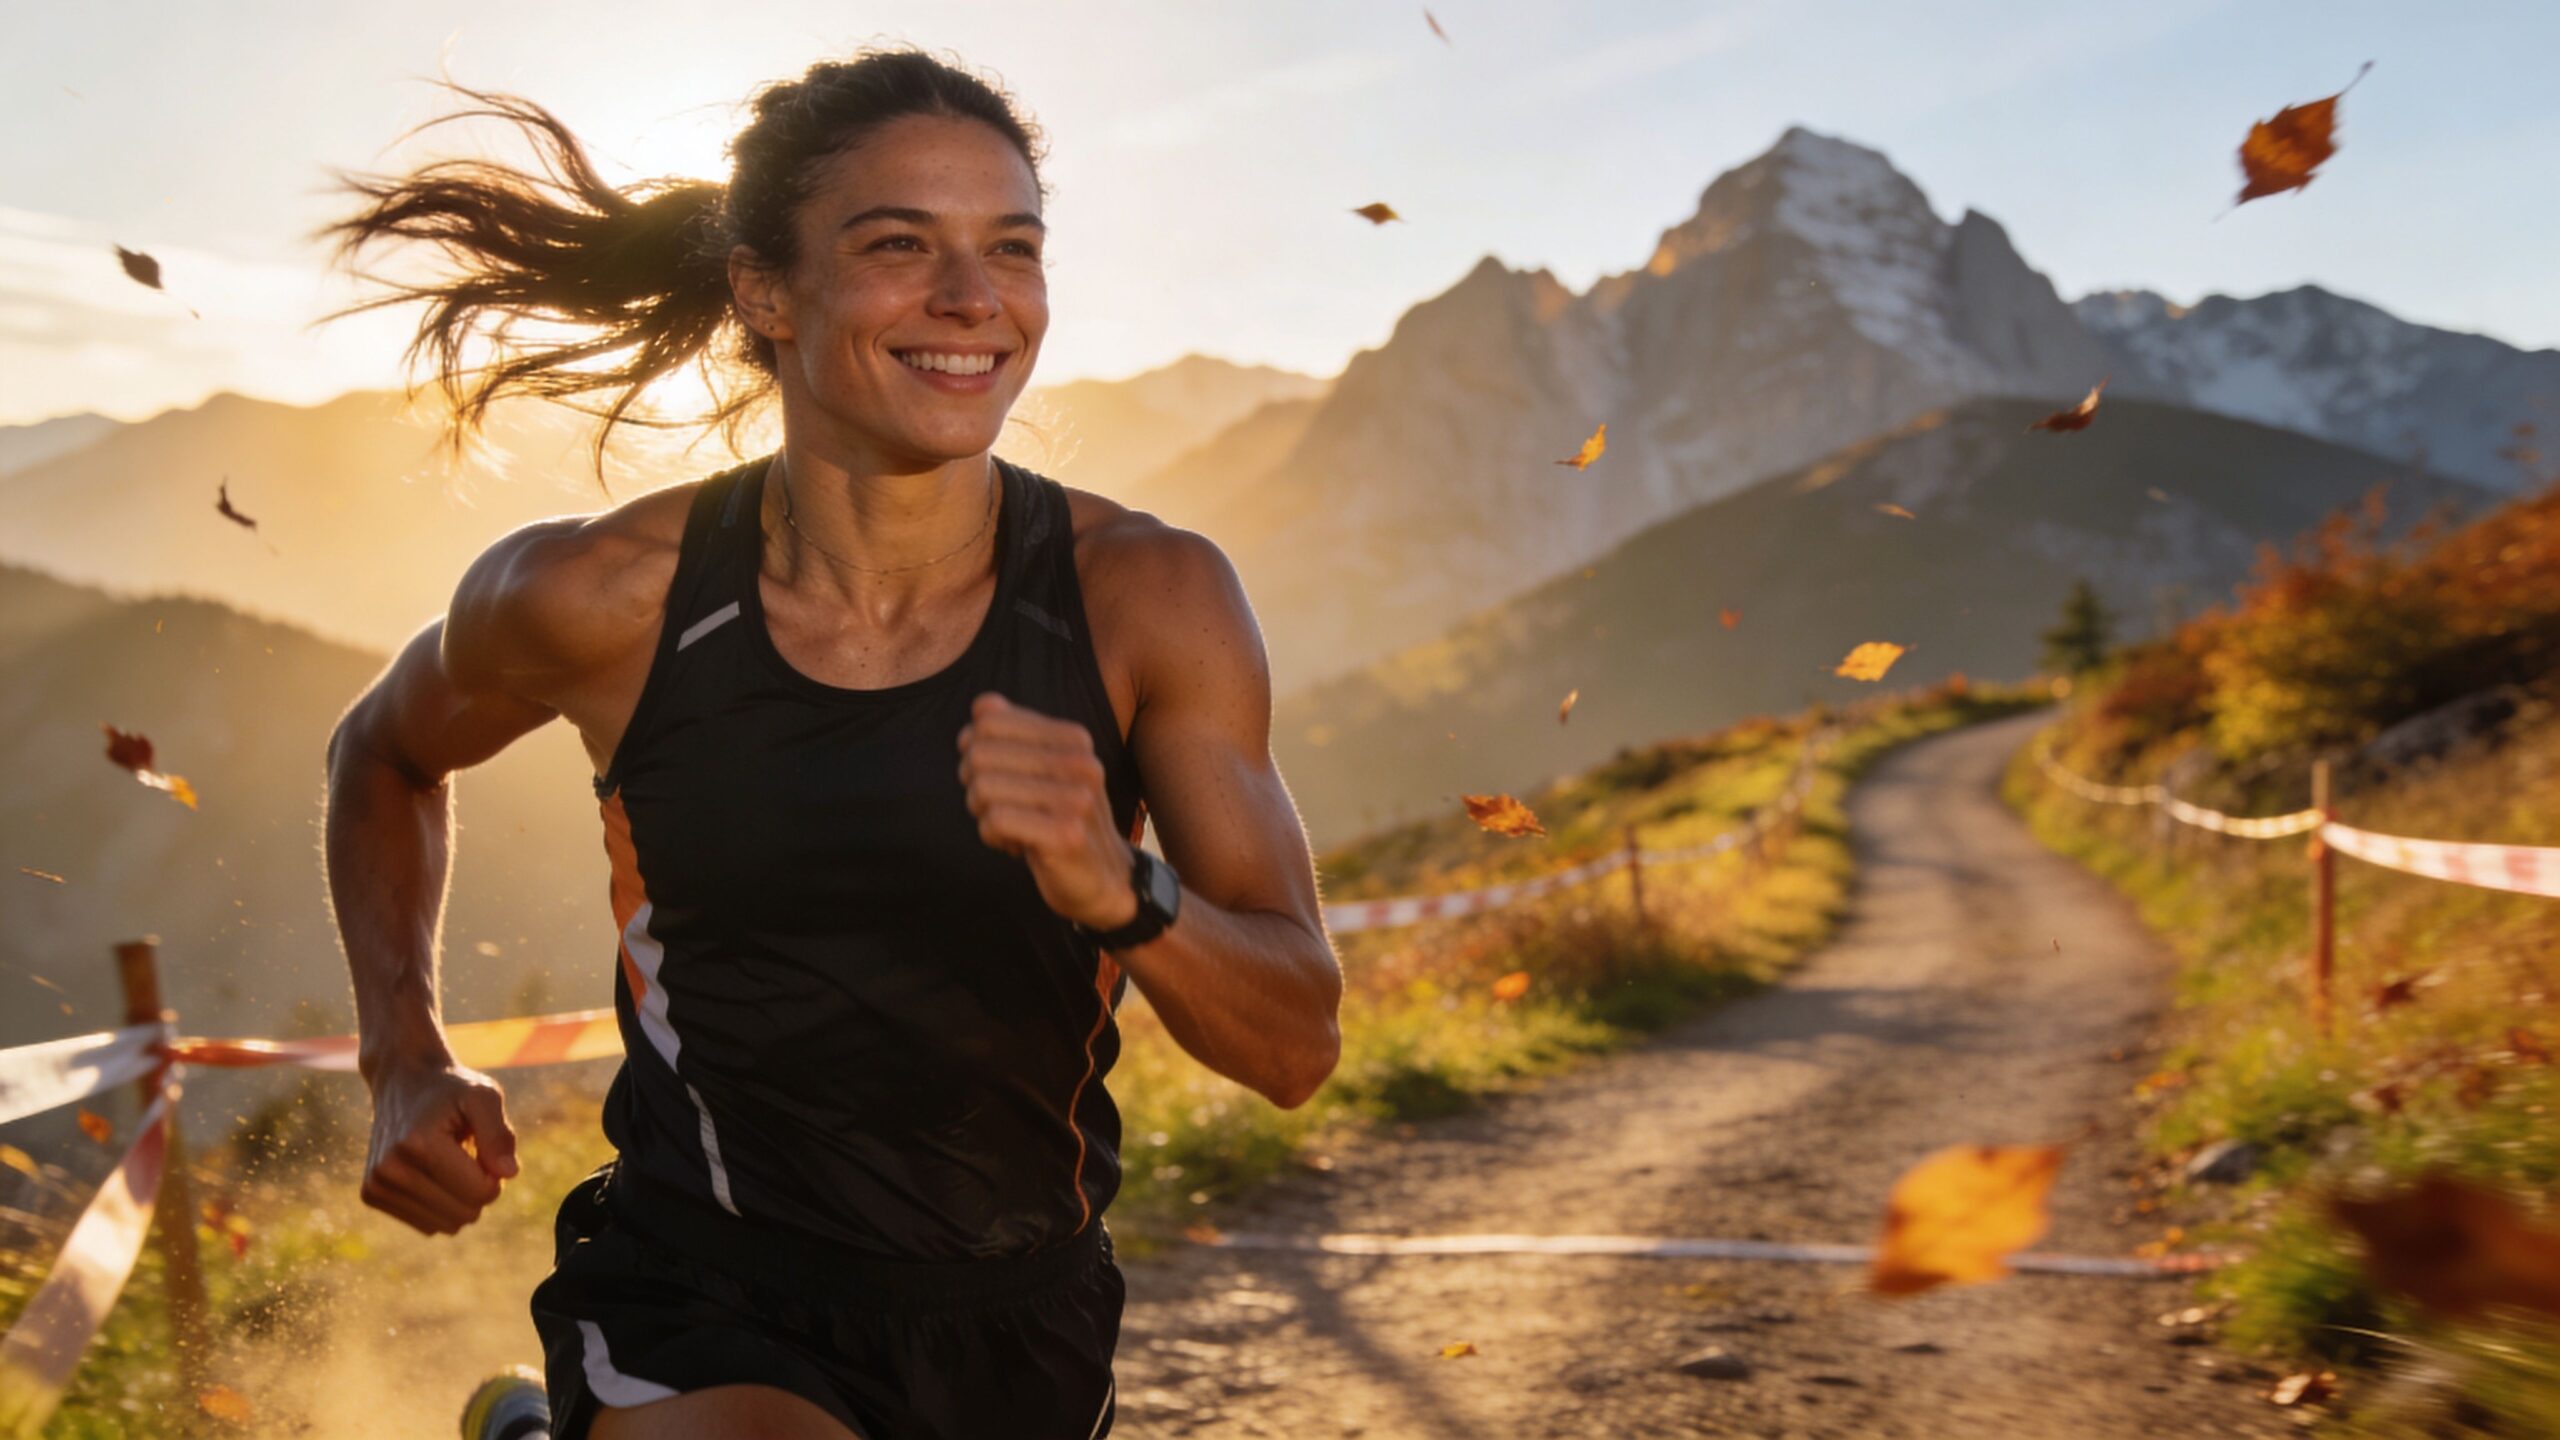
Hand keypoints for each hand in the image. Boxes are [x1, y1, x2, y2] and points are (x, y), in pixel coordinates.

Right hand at [360, 1060, 518, 1235]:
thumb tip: (509, 1174)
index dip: (495, 1174)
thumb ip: (499, 1133)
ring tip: (447, 1161)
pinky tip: (430, 1173)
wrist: (404, 1082)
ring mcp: (376, 1185)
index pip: (481, 1192)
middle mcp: (390, 1169)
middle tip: (467, 1154)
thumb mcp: (484, 1096)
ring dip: (459, 1199)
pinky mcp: (371, 1196)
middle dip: (478, 1189)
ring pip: (447, 1226)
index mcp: (419, 1144)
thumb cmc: (451, 1090)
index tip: (484, 1148)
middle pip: (465, 1214)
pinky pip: (427, 1225)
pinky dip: (439, 1205)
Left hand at [957, 691, 1136, 928]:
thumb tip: (981, 705)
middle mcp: (1080, 763)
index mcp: (1073, 739)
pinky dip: (992, 836)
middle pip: (979, 753)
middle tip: (994, 806)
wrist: (1105, 879)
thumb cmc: (1062, 819)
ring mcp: (1076, 799)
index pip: (988, 719)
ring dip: (982, 813)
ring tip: (1007, 827)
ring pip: (983, 787)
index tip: (989, 772)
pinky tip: (1014, 846)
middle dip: (973, 784)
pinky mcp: (1066, 835)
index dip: (972, 747)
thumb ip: (1014, 733)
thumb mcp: (1044, 769)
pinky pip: (995, 820)